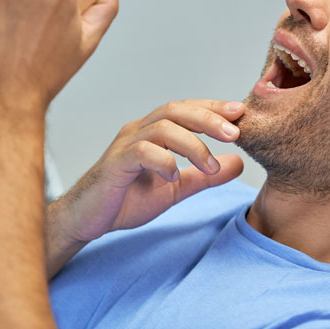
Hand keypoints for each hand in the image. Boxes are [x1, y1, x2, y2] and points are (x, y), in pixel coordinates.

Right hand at [48, 100, 244, 257]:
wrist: (89, 220)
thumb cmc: (126, 199)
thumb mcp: (175, 189)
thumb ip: (204, 176)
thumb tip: (238, 163)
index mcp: (154, 132)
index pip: (186, 109)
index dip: (212, 108)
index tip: (240, 112)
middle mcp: (140, 131)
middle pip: (176, 110)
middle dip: (208, 118)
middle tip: (234, 133)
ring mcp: (126, 144)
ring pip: (163, 128)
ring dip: (193, 145)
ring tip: (210, 168)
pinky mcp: (115, 163)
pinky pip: (142, 152)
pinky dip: (164, 162)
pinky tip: (174, 178)